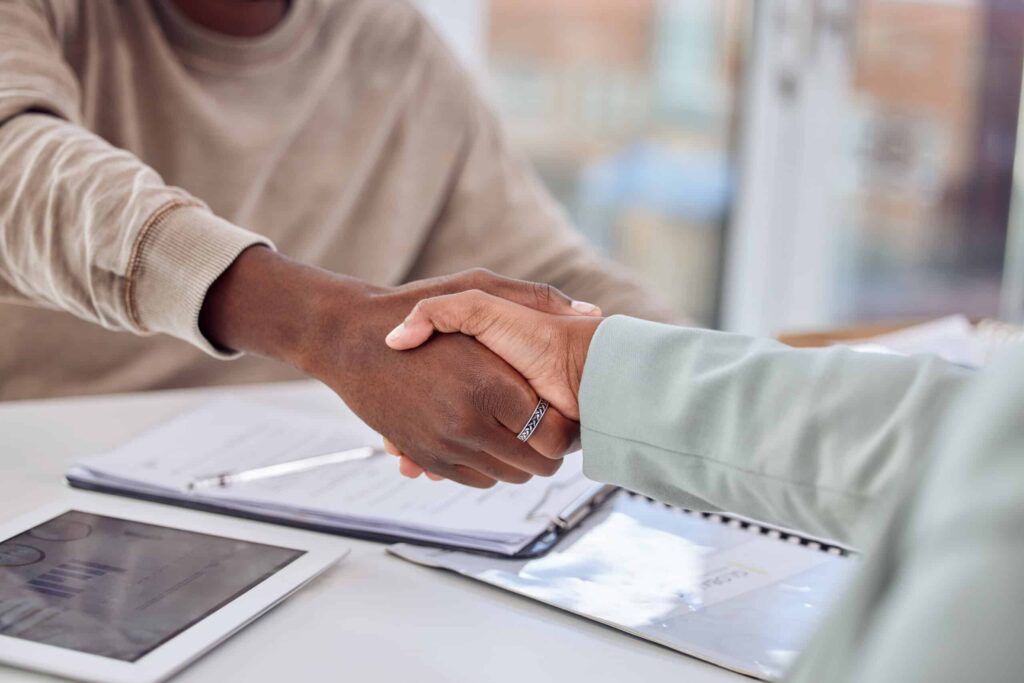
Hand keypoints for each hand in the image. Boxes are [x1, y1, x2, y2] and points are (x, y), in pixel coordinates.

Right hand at [199, 247, 598, 486]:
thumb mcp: (477, 291)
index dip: (567, 427)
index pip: (555, 432)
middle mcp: (467, 421)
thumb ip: (537, 299)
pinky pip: (474, 479)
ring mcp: (443, 444)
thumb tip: (591, 313)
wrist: (349, 338)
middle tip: (552, 430)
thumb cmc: (414, 308)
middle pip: (535, 462)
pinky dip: (488, 469)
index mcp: (490, 384)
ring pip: (507, 476)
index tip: (568, 414)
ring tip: (522, 434)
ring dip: (520, 462)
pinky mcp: (425, 457)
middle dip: (549, 450)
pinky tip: (490, 442)